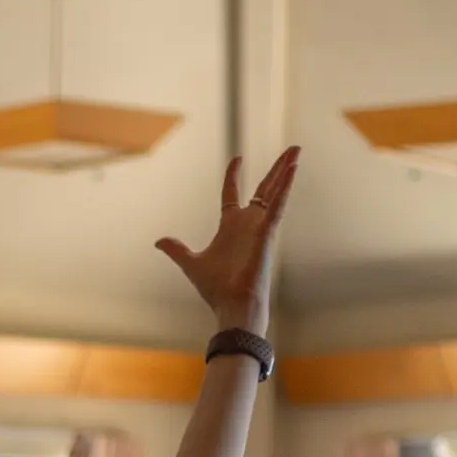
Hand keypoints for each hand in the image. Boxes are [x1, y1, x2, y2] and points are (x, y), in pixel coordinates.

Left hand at [154, 148, 300, 334]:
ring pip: (276, 192)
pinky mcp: (268, 233)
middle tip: (291, 151)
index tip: (237, 159)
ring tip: (296, 150)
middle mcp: (248, 224)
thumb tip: (159, 241)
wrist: (231, 306)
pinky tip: (293, 170)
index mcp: (231, 226)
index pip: (233, 194)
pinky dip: (286, 187)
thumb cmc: (216, 289)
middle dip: (276, 169)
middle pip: (264, 188)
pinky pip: (279, 205)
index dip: (233, 175)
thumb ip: (176, 249)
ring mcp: (260, 227)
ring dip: (286, 171)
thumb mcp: (190, 263)